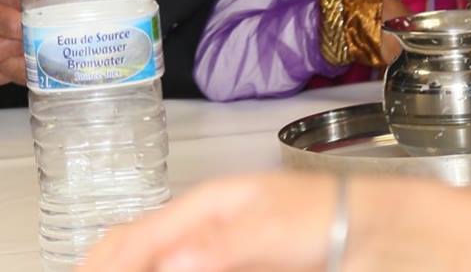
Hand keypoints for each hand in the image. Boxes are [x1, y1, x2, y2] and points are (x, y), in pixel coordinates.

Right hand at [85, 171, 337, 271]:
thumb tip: (171, 262)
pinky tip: (157, 269)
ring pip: (151, 256)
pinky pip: (178, 263)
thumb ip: (223, 246)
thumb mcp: (275, 228)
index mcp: (206, 206)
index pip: (140, 238)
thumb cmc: (325, 214)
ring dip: (125, 266)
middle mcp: (202, 224)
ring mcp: (212, 244)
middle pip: (135, 244)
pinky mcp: (229, 261)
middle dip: (102, 263)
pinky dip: (156, 266)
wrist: (367, 223)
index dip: (109, 263)